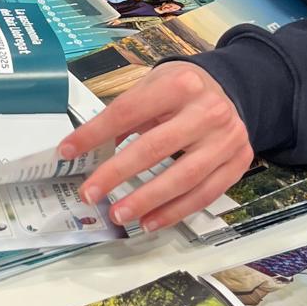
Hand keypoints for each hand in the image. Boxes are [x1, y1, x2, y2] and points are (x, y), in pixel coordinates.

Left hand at [62, 60, 253, 231]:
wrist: (231, 90)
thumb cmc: (182, 90)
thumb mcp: (153, 86)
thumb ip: (124, 114)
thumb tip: (89, 147)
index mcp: (178, 84)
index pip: (128, 112)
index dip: (95, 134)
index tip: (67, 152)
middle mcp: (207, 110)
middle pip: (154, 148)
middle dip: (116, 174)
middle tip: (89, 193)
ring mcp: (226, 139)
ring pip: (182, 178)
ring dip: (146, 201)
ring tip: (118, 214)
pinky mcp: (238, 163)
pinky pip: (204, 195)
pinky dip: (174, 212)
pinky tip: (150, 221)